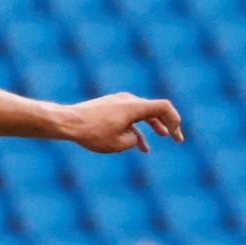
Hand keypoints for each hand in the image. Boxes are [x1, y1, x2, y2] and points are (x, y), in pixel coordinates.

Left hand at [64, 93, 182, 153]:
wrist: (68, 122)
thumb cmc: (92, 133)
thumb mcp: (117, 144)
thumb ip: (132, 141)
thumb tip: (134, 138)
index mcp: (135, 106)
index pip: (163, 108)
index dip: (174, 120)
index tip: (176, 135)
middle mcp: (129, 100)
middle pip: (155, 110)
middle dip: (168, 124)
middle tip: (177, 138)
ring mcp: (118, 102)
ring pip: (142, 113)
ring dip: (153, 125)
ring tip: (162, 137)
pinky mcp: (109, 107)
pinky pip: (128, 117)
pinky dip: (136, 128)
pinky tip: (139, 144)